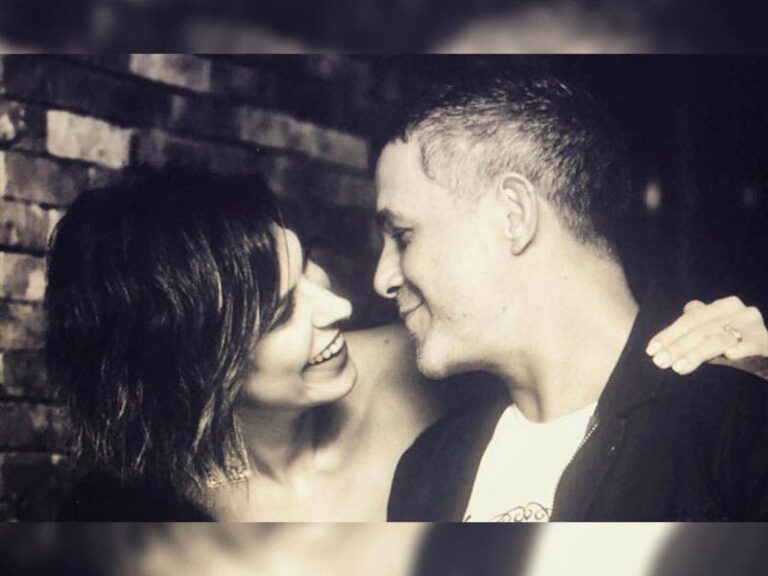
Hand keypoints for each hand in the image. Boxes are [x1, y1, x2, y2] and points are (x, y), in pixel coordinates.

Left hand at [646, 296, 767, 374]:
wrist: (767, 353)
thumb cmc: (735, 343)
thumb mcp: (712, 333)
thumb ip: (692, 329)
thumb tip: (660, 342)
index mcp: (722, 307)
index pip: (689, 320)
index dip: (668, 335)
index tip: (651, 351)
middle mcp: (738, 311)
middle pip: (700, 330)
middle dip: (677, 347)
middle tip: (660, 362)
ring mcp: (753, 326)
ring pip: (719, 339)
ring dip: (697, 353)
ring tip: (678, 367)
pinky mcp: (767, 341)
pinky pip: (752, 344)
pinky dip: (741, 348)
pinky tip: (730, 356)